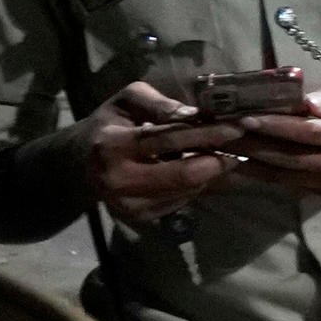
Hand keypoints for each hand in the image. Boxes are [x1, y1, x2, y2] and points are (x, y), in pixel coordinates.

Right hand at [75, 79, 241, 222]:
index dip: (207, 134)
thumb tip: (193, 115)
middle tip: (242, 147)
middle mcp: (119, 180)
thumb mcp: (126, 101)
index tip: (239, 126)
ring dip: (211, 173)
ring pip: (187, 191)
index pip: (168, 140)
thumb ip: (157, 103)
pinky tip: (200, 170)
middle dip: (218, 161)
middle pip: (183, 175)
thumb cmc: (108, 124)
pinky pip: (182, 201)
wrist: (78, 165)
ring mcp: (129, 205)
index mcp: (112, 145)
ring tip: (224, 155)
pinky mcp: (140, 218)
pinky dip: (197, 185)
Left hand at [229, 71, 320, 203]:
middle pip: (289, 158)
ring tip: (219, 149)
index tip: (244, 118)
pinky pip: (287, 184)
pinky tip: (237, 165)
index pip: (308, 133)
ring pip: (283, 175)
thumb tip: (309, 104)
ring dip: (249, 163)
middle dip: (250, 146)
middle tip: (217, 133)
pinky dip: (261, 175)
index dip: (275, 127)